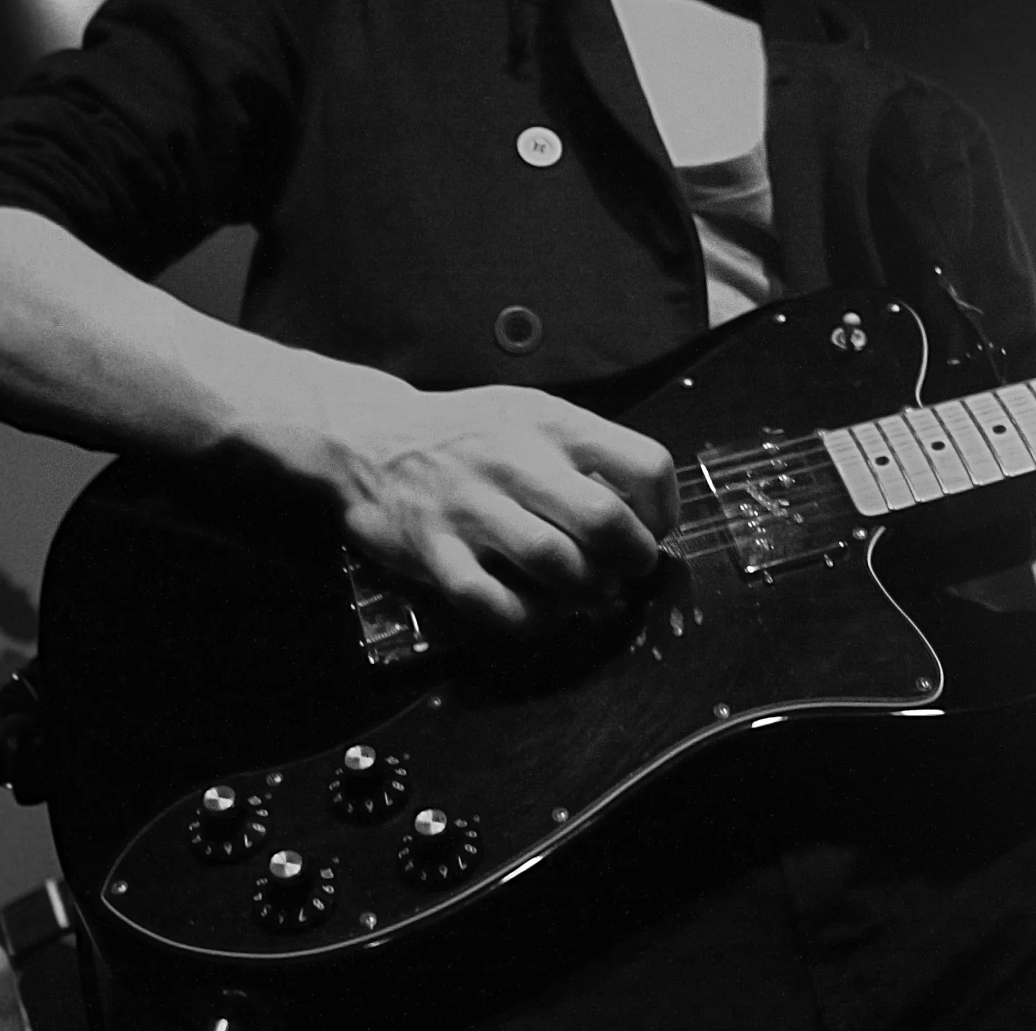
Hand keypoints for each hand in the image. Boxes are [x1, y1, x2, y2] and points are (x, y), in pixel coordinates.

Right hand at [285, 369, 676, 631]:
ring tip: (589, 594)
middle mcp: (516, 460)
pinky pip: (492, 600)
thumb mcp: (534, 415)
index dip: (664, 509)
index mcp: (553, 423)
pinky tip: (540, 614)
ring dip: (586, 592)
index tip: (654, 529)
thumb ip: (587, 452)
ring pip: (555, 564)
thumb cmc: (470, 432)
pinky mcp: (433, 549)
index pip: (645, 464)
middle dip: (633, 560)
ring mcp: (472, 506)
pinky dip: (528, 620)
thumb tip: (648, 512)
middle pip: (605, 521)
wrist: (371, 435)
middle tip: (629, 571)